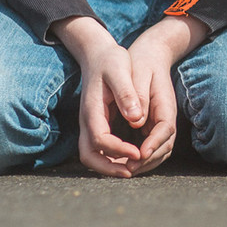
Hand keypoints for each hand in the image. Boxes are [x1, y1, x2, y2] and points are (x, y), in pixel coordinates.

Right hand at [53, 14, 207, 177]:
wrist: (97, 54)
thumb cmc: (111, 60)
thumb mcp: (120, 69)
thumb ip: (126, 93)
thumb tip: (136, 117)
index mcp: (92, 109)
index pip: (100, 140)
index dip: (119, 150)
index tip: (139, 153)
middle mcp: (86, 121)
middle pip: (88, 156)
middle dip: (108, 168)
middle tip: (131, 172)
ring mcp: (89, 124)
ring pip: (92, 155)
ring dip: (110, 166)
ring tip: (134, 168)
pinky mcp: (95, 125)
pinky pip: (99, 149)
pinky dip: (112, 157)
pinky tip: (131, 156)